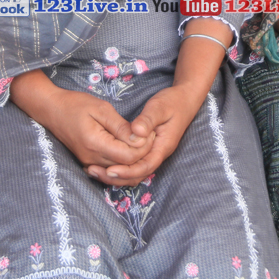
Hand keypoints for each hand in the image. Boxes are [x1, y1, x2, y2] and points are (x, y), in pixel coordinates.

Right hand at [37, 89, 151, 171]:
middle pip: (126, 166)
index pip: (129, 157)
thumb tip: (140, 139)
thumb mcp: (101, 109)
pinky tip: (128, 147)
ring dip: (133, 158)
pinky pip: (110, 168)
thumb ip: (121, 127)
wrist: (51, 110)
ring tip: (140, 139)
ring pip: (120, 170)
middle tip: (149, 134)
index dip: (144, 146)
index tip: (150, 131)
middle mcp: (92, 159)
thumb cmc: (75, 104)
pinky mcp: (88, 162)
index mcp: (96, 144)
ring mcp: (89, 162)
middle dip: (142, 153)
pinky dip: (123, 162)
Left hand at [86, 86, 200, 186]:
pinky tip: (103, 163)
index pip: (144, 167)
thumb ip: (148, 120)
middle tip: (93, 172)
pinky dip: (119, 167)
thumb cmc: (172, 102)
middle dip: (116, 178)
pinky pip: (133, 164)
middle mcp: (158, 154)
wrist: (185, 100)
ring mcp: (153, 153)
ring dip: (116, 175)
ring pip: (134, 172)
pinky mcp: (147, 149)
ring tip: (93, 170)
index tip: (109, 170)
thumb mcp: (159, 107)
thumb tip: (135, 132)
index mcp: (162, 147)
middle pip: (137, 175)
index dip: (127, 171)